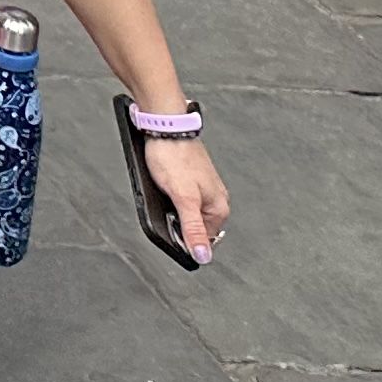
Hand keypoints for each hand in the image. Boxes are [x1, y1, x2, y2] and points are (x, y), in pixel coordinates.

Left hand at [145, 132, 234, 263]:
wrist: (166, 126)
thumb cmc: (173, 156)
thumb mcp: (182, 198)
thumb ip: (192, 228)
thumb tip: (203, 255)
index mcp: (219, 208)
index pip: (204, 239)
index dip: (185, 239)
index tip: (171, 230)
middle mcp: (215, 198)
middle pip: (195, 224)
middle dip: (178, 220)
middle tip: (166, 203)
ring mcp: (204, 187)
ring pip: (186, 209)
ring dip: (173, 206)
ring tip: (164, 189)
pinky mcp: (192, 178)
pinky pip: (181, 195)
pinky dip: (171, 194)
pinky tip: (163, 184)